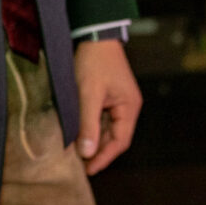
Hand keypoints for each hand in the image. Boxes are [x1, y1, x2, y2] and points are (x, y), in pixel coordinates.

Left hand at [73, 38, 141, 175]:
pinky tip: (77, 134)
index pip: (120, 142)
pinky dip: (90, 128)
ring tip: (75, 153)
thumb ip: (88, 124)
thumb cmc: (94, 61)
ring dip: (93, 140)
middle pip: (114, 137)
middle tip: (78, 165)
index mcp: (129, 107)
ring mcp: (118, 101)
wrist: (94, 34)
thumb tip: (87, 153)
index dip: (104, 158)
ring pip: (107, 129)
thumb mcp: (89, 94)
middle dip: (98, 151)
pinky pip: (101, 118)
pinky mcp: (107, 96)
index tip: (88, 170)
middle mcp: (127, 107)